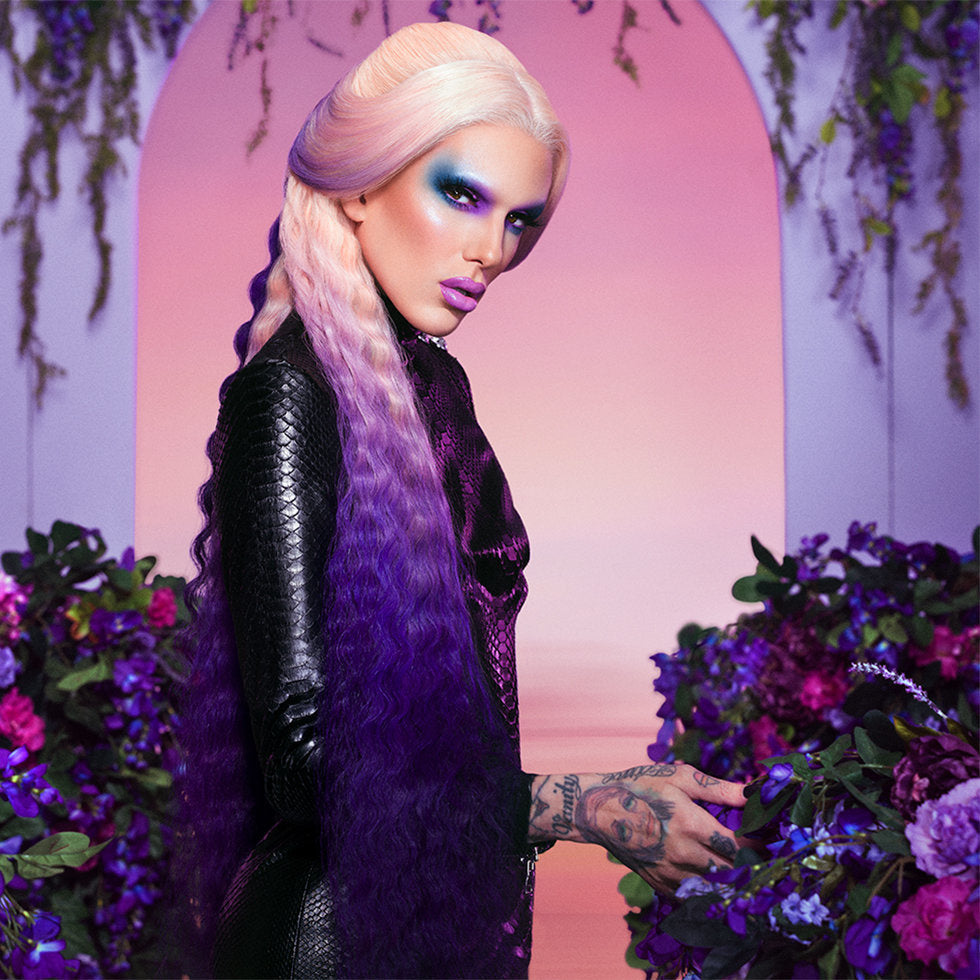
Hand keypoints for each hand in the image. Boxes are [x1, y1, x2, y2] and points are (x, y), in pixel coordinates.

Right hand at [528, 764, 746, 895]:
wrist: (599, 810)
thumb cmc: (642, 786)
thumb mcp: (679, 778)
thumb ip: (719, 789)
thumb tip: (754, 791)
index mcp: (690, 825)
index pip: (739, 847)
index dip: (760, 846)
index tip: (771, 840)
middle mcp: (682, 855)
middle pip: (733, 875)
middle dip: (752, 868)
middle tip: (765, 858)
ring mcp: (670, 875)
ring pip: (716, 891)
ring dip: (735, 883)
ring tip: (746, 870)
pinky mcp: (660, 886)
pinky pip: (695, 898)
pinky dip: (711, 892)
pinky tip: (717, 879)